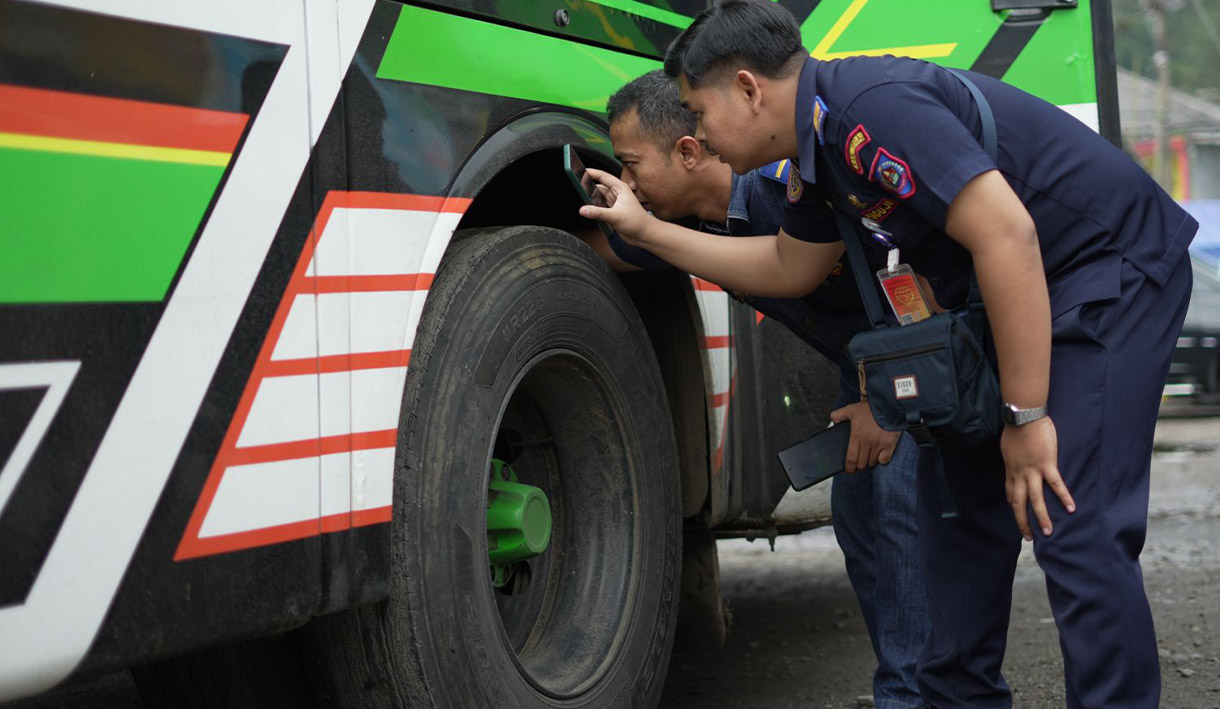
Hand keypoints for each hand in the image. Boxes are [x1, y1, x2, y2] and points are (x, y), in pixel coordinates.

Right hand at [578, 168, 653, 243]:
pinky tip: (591, 212)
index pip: (602, 176)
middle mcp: (616, 194)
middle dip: (588, 189)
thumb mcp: (615, 216)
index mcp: (620, 188)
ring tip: (585, 205)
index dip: (591, 173)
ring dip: (591, 201)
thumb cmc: (636, 222)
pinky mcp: (612, 212)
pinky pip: (600, 207)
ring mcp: (614, 203)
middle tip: (579, 191)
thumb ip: (597, 213)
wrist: (644, 234)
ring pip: (598, 198)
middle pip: (598, 187)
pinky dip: (594, 209)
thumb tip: (583, 210)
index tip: (580, 171)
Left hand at [830, 402, 899, 472]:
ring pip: (872, 462)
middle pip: (862, 463)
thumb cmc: (870, 408)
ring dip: (870, 461)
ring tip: (869, 454)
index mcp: (857, 435)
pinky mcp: (890, 445)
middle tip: (859, 461)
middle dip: (859, 465)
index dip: (849, 468)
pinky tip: (880, 454)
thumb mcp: (851, 409)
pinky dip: (882, 459)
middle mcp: (867, 442)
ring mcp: (879, 444)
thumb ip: (839, 414)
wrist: (889, 405)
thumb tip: (833, 421)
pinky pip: (884, 460)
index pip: (851, 459)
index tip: (849, 470)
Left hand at [1000, 417, 1074, 540]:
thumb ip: (1013, 458)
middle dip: (1023, 521)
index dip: (1015, 506)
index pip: (1011, 494)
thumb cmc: (1016, 428)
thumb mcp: (1009, 448)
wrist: (1023, 417)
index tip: (1019, 516)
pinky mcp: (1047, 464)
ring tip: (1048, 532)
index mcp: (1011, 470)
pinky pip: (1056, 484)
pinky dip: (1064, 497)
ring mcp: (1033, 471)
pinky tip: (1071, 508)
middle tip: (1028, 537)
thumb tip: (1016, 460)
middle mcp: (1019, 474)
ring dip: (1042, 517)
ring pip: (1036, 499)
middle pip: (1019, 503)